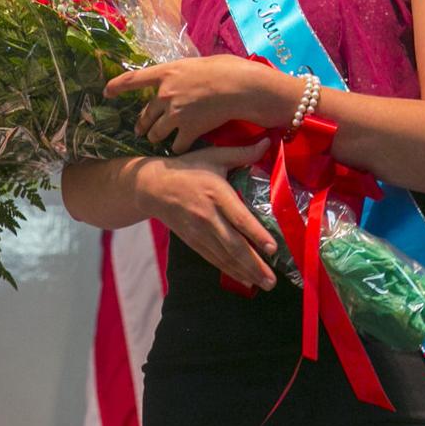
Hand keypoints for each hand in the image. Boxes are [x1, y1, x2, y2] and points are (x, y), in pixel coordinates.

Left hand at [105, 56, 263, 152]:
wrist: (240, 87)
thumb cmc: (226, 69)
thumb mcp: (199, 63)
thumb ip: (183, 73)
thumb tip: (183, 77)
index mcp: (166, 73)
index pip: (133, 79)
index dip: (117, 86)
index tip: (106, 91)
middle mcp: (165, 94)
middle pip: (145, 115)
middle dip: (141, 124)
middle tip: (140, 130)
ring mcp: (175, 114)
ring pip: (155, 133)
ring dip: (156, 137)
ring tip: (158, 140)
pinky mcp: (188, 130)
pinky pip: (176, 145)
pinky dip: (178, 148)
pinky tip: (181, 149)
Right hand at [134, 141, 277, 289]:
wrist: (152, 186)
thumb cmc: (187, 168)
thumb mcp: (213, 156)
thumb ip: (242, 152)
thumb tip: (268, 141)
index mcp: (215, 193)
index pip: (239, 217)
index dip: (255, 234)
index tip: (272, 248)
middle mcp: (207, 216)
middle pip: (233, 244)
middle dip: (254, 264)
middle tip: (272, 280)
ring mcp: (198, 231)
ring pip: (224, 256)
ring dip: (245, 272)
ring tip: (264, 284)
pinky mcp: (191, 240)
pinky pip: (213, 258)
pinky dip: (229, 270)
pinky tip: (245, 279)